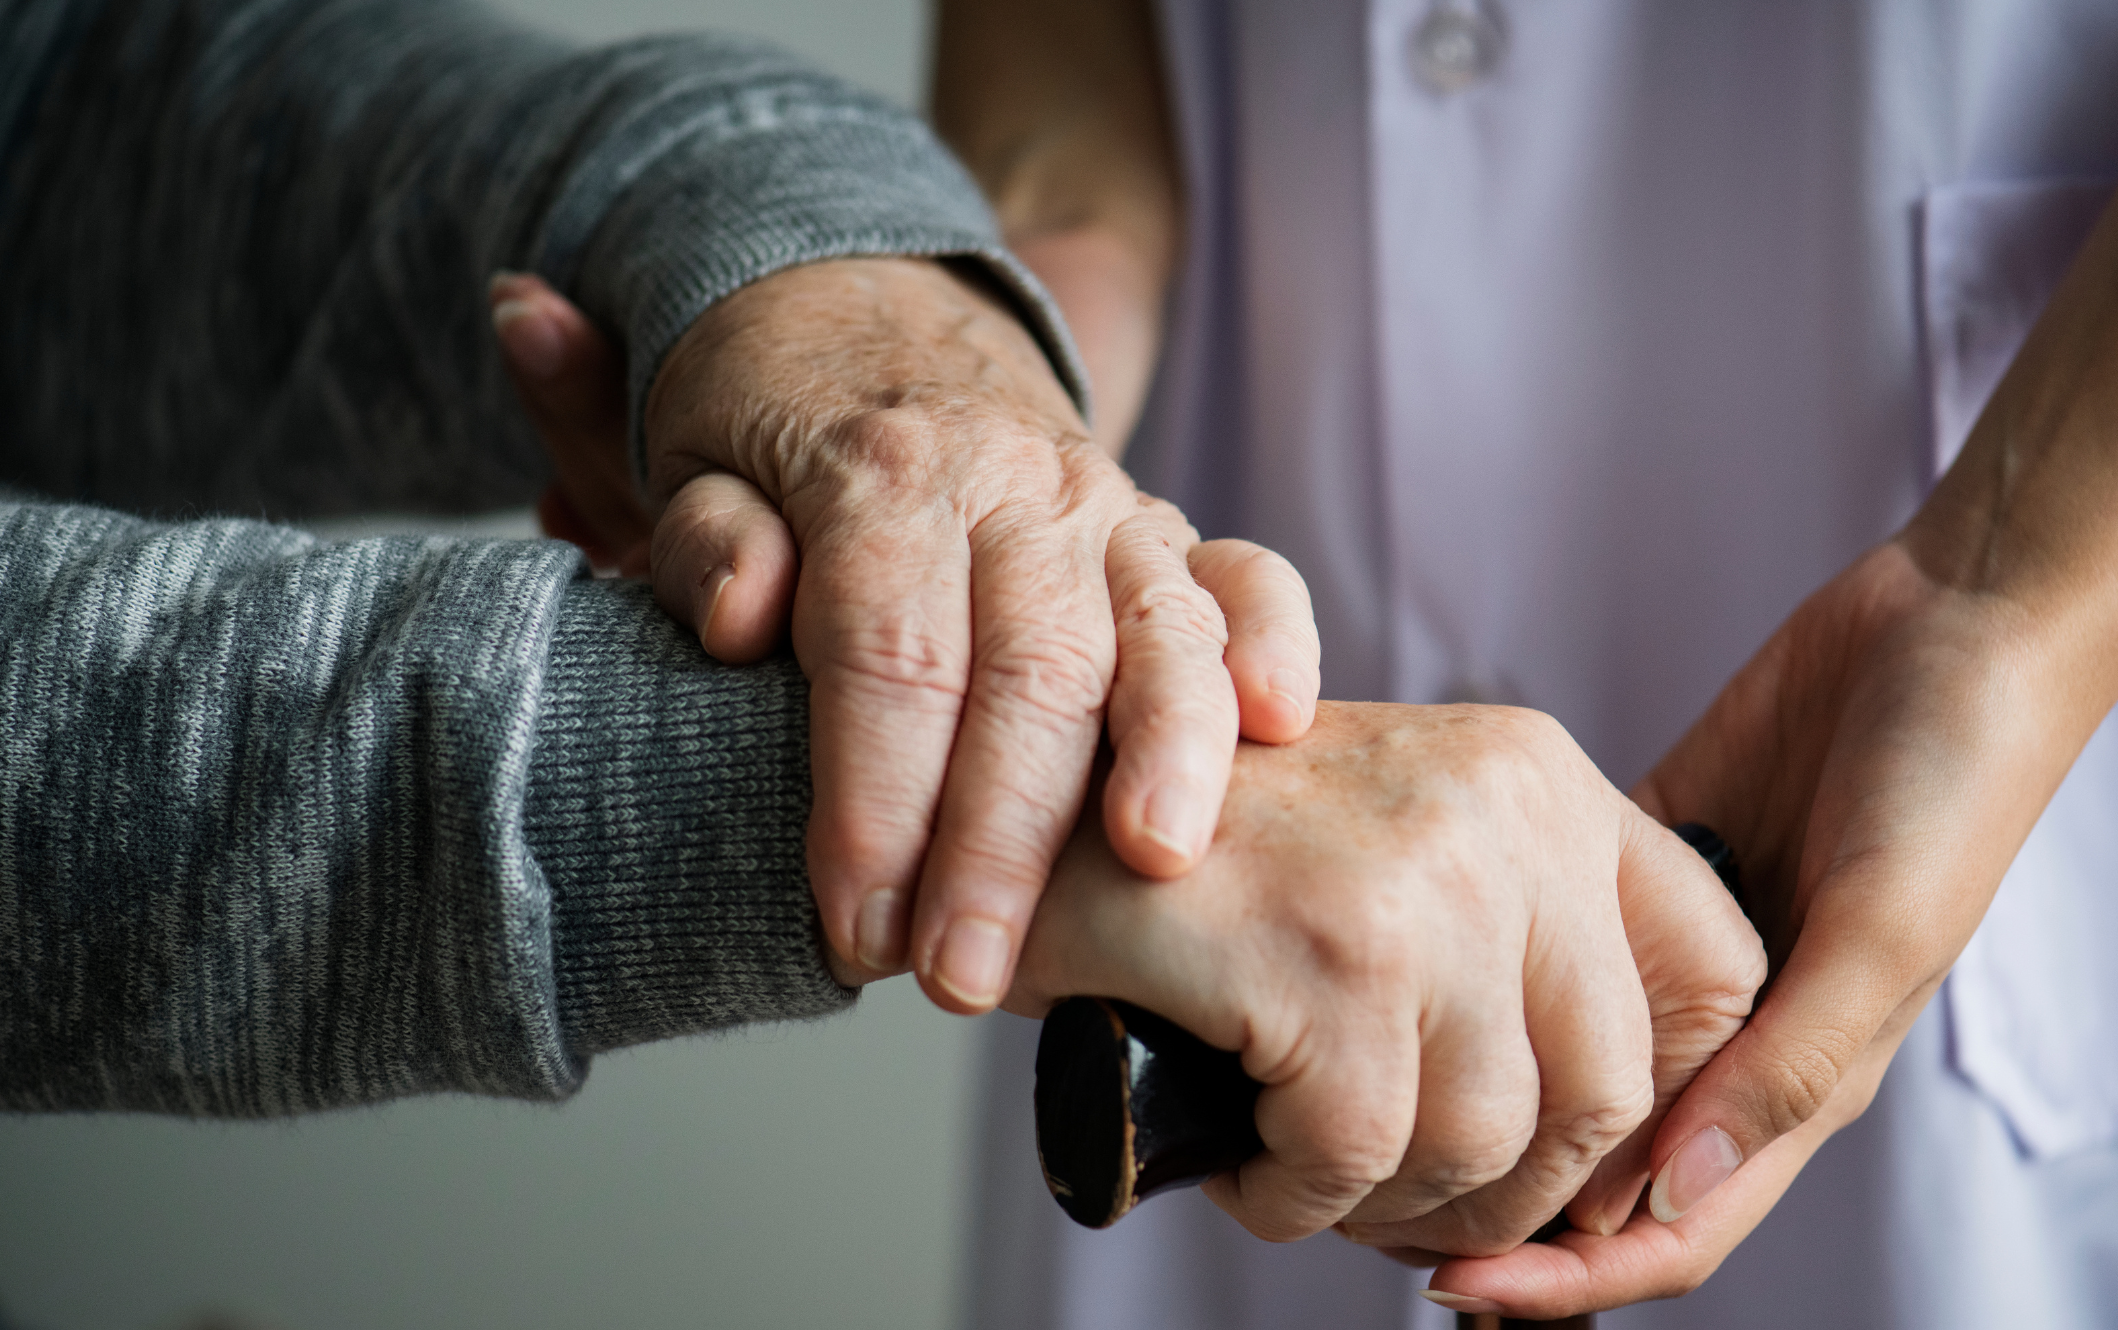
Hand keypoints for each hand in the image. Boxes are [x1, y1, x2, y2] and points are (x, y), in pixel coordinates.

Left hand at [488, 262, 1320, 1007]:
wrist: (870, 315)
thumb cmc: (776, 423)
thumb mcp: (694, 460)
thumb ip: (709, 542)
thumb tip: (744, 617)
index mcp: (885, 473)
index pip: (890, 655)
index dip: (876, 803)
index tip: (858, 929)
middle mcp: (1015, 486)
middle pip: (1030, 668)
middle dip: (1004, 836)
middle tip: (966, 975)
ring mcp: (1108, 509)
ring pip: (1158, 629)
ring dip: (1165, 754)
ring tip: (1154, 865)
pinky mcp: (1170, 534)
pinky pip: (1249, 577)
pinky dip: (1274, 642)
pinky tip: (1280, 725)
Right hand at [1008, 701, 1763, 1252]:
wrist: (1022, 810)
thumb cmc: (1212, 861)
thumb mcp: (1404, 853)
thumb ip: (1525, 945)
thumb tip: (1633, 1145)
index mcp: (1541, 776)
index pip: (1714, 969)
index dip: (1661, 1101)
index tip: (1570, 1159)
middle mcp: (1506, 809)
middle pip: (1606, 1090)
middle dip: (1509, 1190)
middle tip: (1409, 1204)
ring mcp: (1422, 879)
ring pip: (1484, 1142)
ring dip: (1388, 1201)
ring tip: (1307, 1172)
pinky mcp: (1327, 955)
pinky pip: (1355, 1159)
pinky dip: (1295, 1200)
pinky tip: (1247, 1163)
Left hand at [1419, 542, 2082, 1316]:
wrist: (1962, 622)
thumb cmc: (1954, 781)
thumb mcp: (1884, 927)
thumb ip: (1791, 1059)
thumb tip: (1675, 1185)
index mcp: (1804, 1075)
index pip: (1674, 1222)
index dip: (1572, 1277)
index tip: (1453, 1288)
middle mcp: (1737, 1032)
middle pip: (1606, 1166)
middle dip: (1508, 1211)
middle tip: (1382, 1215)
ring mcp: (1690, 950)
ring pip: (1573, 1062)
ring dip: (1496, 1099)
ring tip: (1383, 1106)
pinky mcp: (1655, 860)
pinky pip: (1563, 936)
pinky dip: (1502, 969)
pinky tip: (1426, 971)